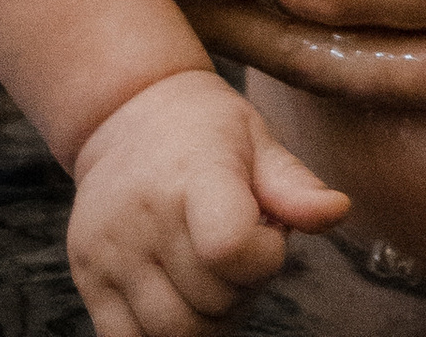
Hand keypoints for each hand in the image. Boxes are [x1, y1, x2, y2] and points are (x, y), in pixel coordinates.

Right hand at [67, 65, 345, 336]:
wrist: (125, 111)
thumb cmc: (205, 128)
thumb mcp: (257, 138)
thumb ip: (295, 185)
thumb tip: (338, 211)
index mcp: (194, 173)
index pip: (230, 250)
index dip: (264, 258)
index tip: (267, 232)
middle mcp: (144, 214)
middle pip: (211, 303)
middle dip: (242, 290)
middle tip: (240, 250)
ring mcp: (109, 250)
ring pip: (173, 332)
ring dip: (206, 318)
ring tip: (209, 271)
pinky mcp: (86, 276)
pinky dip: (162, 333)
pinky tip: (177, 292)